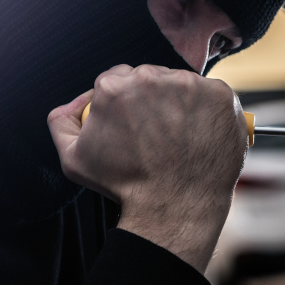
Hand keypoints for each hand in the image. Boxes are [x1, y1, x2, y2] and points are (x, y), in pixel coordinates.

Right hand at [48, 64, 247, 272]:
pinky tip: (200, 135)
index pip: (118, 79)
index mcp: (113, 87)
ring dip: (180, 102)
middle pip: (150, 77)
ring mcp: (190, 84)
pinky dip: (208, 110)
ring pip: (181, 83)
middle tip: (157, 132)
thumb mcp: (74, 159)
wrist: (176, 207)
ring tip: (179, 138)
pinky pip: (212, 94)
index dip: (125, 102)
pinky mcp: (220, 94)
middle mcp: (151, 77)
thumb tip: (75, 101)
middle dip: (151, 99)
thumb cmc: (125, 185)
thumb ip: (63, 121)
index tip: (134, 123)